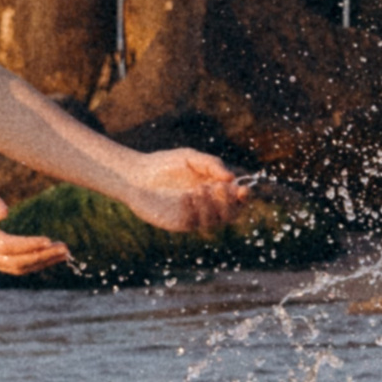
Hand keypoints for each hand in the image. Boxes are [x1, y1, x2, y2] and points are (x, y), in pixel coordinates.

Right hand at [0, 180, 70, 274]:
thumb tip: (6, 212)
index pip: (5, 246)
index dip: (28, 245)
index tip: (49, 240)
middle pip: (14, 262)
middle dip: (42, 256)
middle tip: (65, 249)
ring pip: (15, 268)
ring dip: (41, 262)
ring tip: (63, 253)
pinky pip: (12, 266)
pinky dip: (32, 263)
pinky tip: (48, 254)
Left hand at [122, 150, 247, 233]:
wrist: (137, 176)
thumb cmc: (164, 164)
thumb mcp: (191, 158)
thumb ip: (212, 165)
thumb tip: (232, 178)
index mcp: (215, 187)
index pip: (237, 197)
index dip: (244, 195)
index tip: (243, 189)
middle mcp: (209, 203)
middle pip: (232, 213)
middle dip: (230, 203)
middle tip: (219, 189)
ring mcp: (196, 215)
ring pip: (215, 221)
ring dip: (211, 206)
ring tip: (198, 189)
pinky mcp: (180, 223)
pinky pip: (195, 222)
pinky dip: (195, 210)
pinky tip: (186, 197)